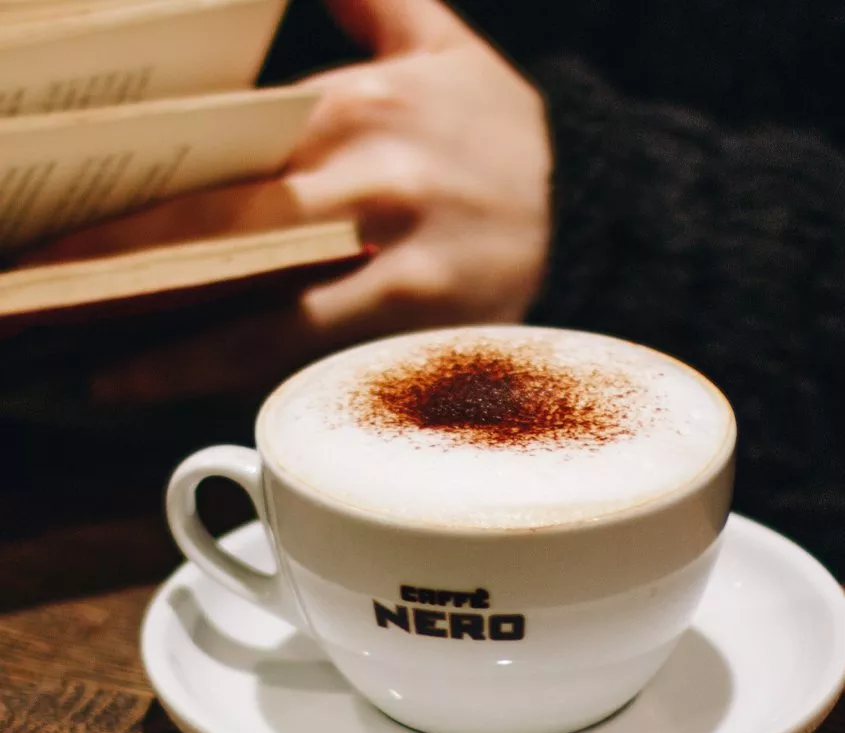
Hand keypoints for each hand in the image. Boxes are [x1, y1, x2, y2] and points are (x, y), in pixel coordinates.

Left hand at [39, 0, 551, 403]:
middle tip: (36, 288)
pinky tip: (171, 388)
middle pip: (223, 216)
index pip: (223, 133)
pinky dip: (233, 371)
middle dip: (121, 253)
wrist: (599, 209)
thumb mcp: (443, 42)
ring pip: (258, 294)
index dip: (135, 169)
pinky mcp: (419, 318)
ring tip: (86, 358)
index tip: (58, 199)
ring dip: (165, 330)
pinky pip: (310, 348)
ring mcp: (396, 253)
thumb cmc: (505, 134)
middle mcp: (371, 174)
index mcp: (362, 103)